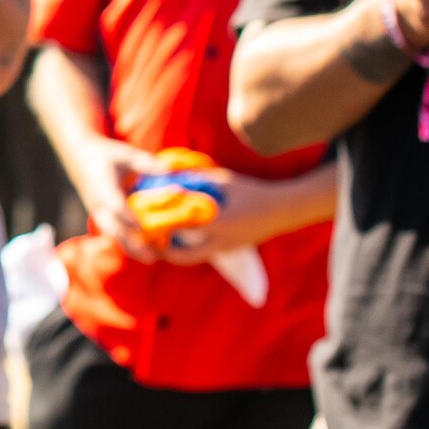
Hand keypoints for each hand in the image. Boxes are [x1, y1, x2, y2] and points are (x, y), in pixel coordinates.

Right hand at [67, 132, 164, 262]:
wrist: (78, 157)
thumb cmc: (105, 154)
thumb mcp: (125, 153)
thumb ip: (146, 163)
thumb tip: (171, 171)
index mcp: (102, 186)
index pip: (114, 205)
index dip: (128, 217)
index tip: (143, 228)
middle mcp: (98, 203)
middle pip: (112, 228)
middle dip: (131, 243)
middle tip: (152, 256)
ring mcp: (97, 212)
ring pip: (112, 235)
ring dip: (130, 247)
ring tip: (151, 258)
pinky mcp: (100, 216)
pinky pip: (113, 232)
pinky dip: (127, 242)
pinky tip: (144, 251)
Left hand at [161, 167, 318, 260]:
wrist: (282, 210)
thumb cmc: (252, 191)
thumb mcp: (223, 180)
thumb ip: (198, 177)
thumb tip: (171, 171)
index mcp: (218, 223)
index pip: (182, 228)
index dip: (162, 225)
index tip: (146, 218)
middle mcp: (221, 241)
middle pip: (184, 256)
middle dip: (165, 252)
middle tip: (149, 241)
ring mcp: (226, 248)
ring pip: (194, 257)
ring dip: (176, 252)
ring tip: (161, 239)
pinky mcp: (230, 249)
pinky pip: (204, 253)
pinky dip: (190, 248)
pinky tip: (181, 235)